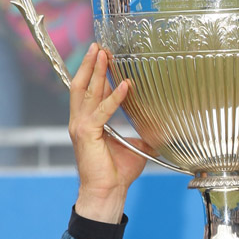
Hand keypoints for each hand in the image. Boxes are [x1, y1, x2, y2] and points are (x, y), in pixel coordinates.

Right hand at [69, 45, 148, 222]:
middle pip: (81, 85)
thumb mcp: (134, 147)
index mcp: (87, 122)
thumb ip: (141, 134)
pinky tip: (126, 85)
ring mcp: (80, 126)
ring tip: (102, 54)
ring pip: (86, 91)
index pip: (88, 92)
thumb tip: (159, 127)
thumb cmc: (117, 173)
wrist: (108, 192)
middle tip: (98, 46)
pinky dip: (114, 97)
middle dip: (90, 64)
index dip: (94, 73)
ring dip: (96, 71)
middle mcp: (80, 121)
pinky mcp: (86, 133)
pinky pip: (102, 111)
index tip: (101, 56)